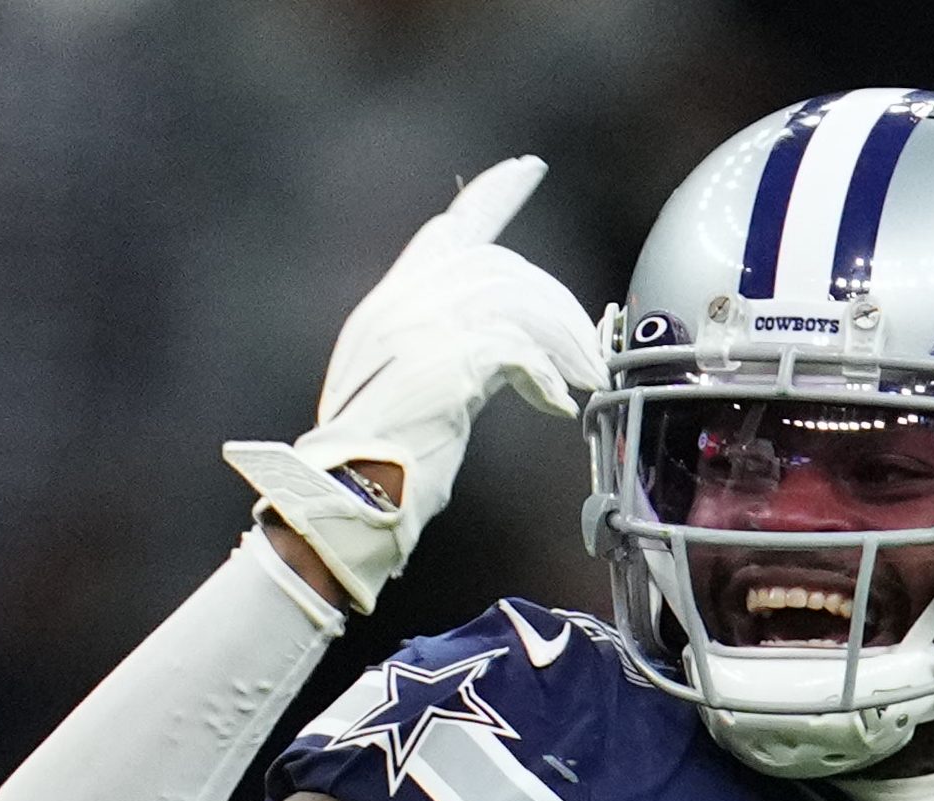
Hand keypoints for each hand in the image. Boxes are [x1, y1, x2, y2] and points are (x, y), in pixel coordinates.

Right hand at [222, 155, 604, 611]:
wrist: (346, 498)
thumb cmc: (381, 460)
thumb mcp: (418, 384)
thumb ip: (456, 346)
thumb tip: (517, 342)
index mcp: (392, 302)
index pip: (450, 228)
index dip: (492, 194)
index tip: (526, 169)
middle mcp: (403, 301)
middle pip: (499, 264)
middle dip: (555, 302)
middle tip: (587, 349)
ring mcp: (421, 325)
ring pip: (515, 298)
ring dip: (561, 341)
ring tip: (583, 380)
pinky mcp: (445, 358)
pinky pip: (517, 348)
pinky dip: (546, 377)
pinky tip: (558, 406)